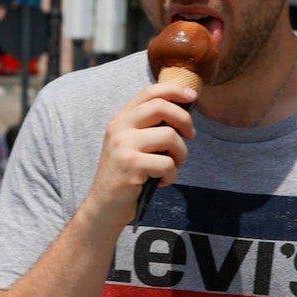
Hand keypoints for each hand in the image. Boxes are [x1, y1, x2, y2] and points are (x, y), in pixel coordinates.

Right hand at [84, 83, 196, 230]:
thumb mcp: (131, 144)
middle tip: (190, 136)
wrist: (104, 205)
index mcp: (120, 120)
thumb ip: (149, 127)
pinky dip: (171, 175)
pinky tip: (161, 181)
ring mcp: (123, 146)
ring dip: (180, 154)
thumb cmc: (126, 175)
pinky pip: (167, 164)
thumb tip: (183, 111)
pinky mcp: (130, 166)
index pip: (149, 92)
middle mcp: (119, 128)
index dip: (174, 90)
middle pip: (161, 107)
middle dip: (184, 120)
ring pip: (169, 136)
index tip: (192, 96)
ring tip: (172, 166)